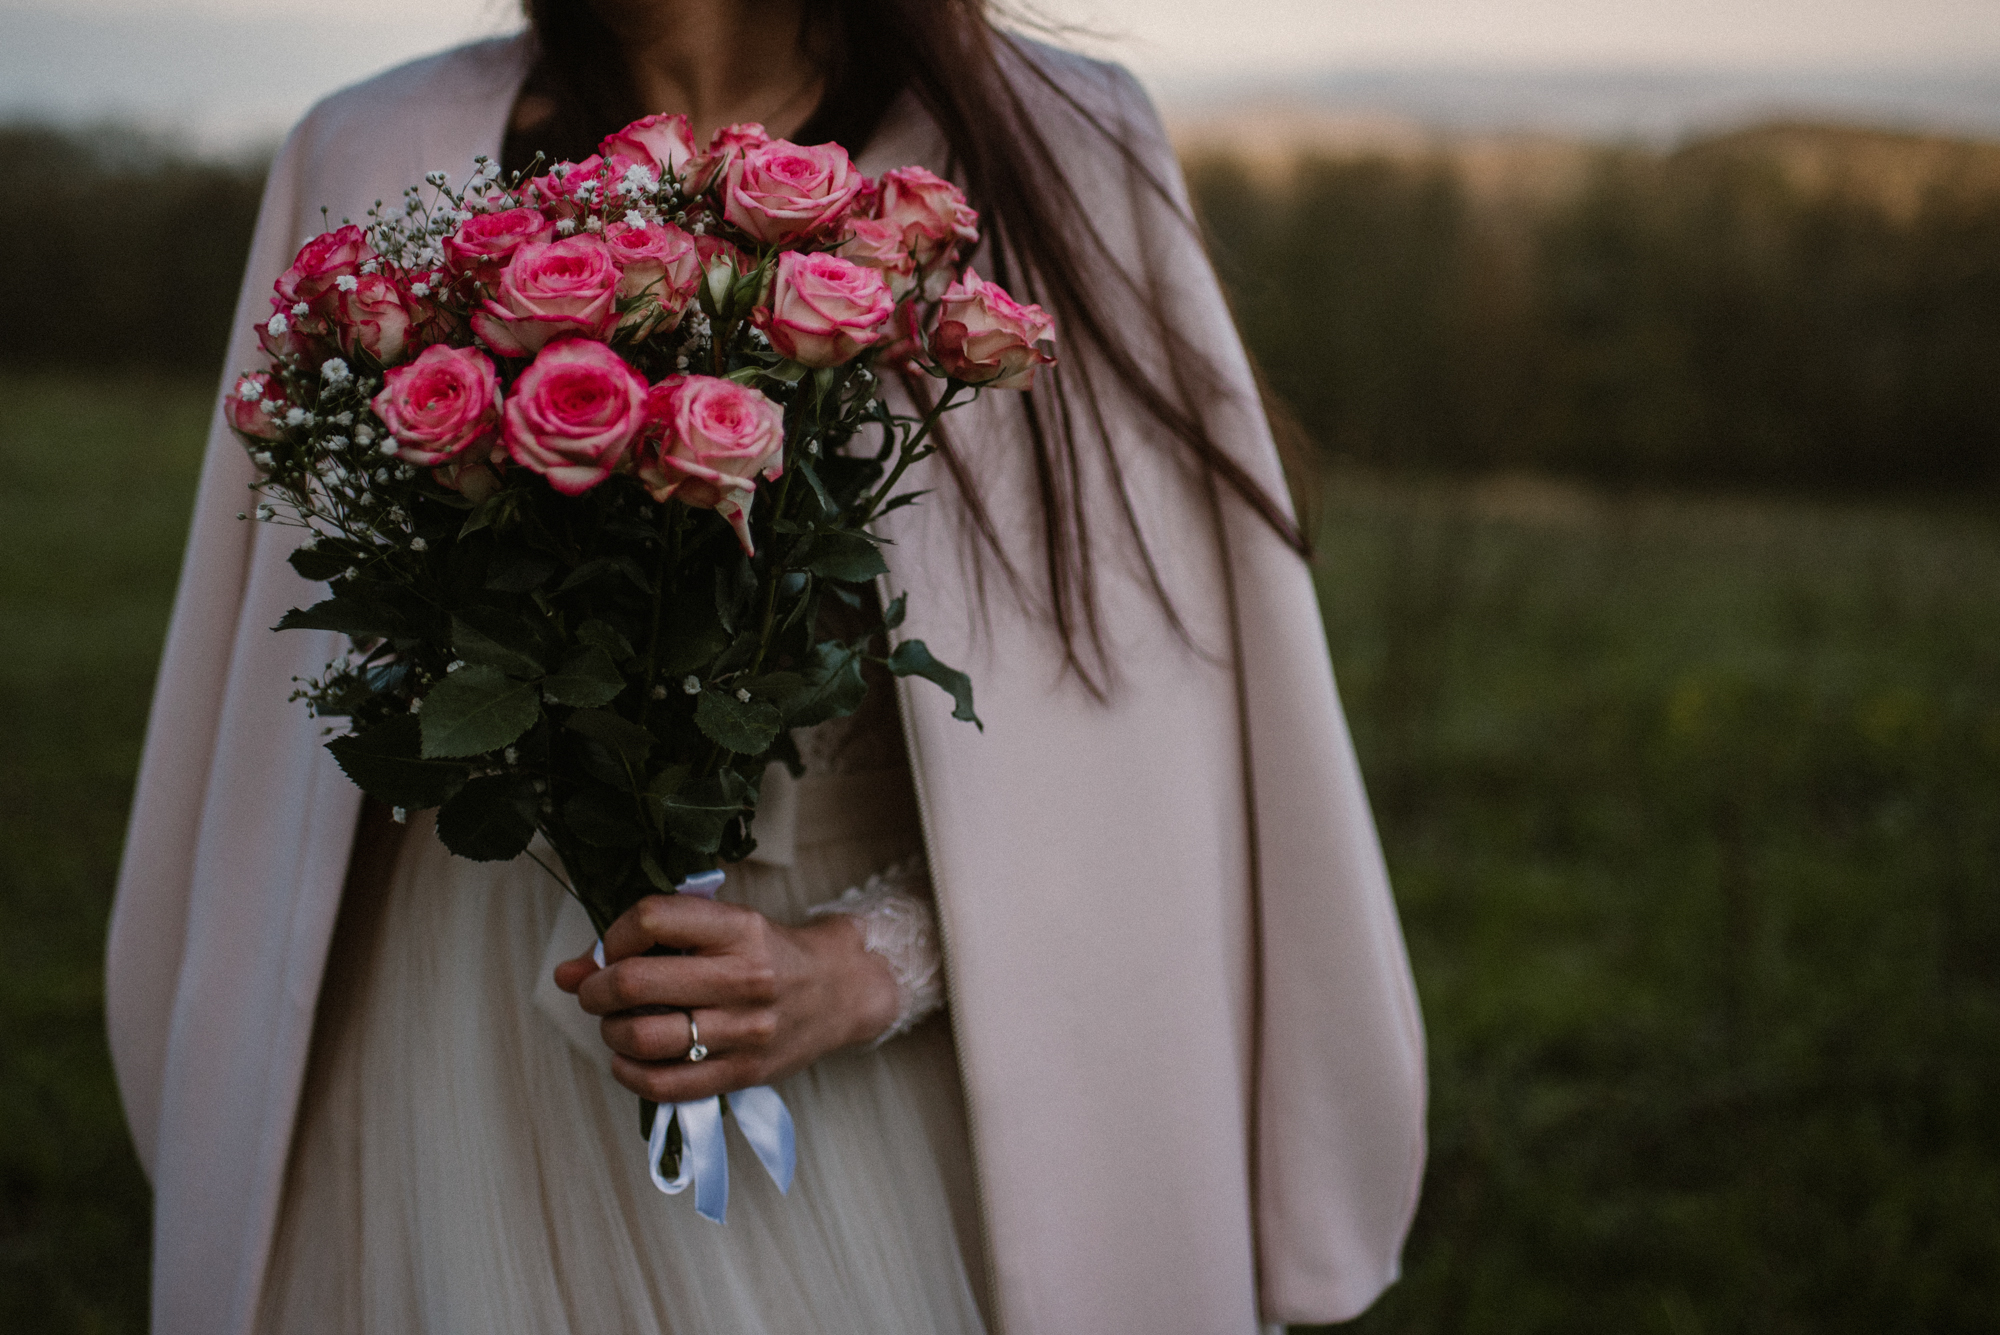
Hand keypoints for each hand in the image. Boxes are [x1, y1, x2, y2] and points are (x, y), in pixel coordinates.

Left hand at [553, 893, 899, 1102]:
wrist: (839, 991)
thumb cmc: (767, 954)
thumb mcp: (721, 927)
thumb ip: (648, 941)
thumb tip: (567, 972)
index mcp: (738, 927)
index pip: (650, 918)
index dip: (613, 935)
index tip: (612, 949)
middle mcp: (744, 976)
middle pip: (635, 982)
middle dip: (596, 989)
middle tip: (596, 993)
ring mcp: (745, 1029)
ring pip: (642, 1037)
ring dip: (610, 1032)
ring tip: (616, 1025)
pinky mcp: (744, 1072)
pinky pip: (665, 1084)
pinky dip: (629, 1073)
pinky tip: (629, 1059)